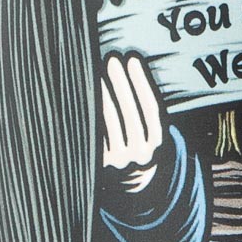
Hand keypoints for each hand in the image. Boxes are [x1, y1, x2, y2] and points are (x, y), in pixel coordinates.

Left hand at [101, 53, 164, 192]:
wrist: (131, 182)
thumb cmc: (140, 144)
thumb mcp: (151, 131)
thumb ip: (144, 106)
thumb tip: (131, 67)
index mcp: (157, 141)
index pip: (150, 107)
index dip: (142, 82)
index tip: (133, 59)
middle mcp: (140, 152)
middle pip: (129, 111)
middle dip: (120, 83)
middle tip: (112, 59)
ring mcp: (118, 158)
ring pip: (109, 121)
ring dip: (102, 93)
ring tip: (96, 71)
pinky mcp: (100, 161)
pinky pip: (94, 132)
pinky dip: (90, 111)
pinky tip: (84, 92)